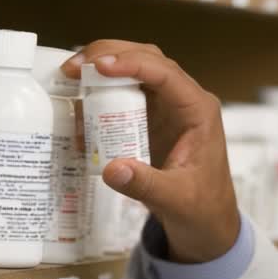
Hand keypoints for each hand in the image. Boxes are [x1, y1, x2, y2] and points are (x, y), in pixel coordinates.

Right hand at [63, 41, 238, 263]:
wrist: (207, 223)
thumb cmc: (201, 208)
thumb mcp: (175, 199)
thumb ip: (145, 185)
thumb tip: (111, 168)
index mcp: (199, 111)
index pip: (166, 73)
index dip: (131, 63)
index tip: (98, 67)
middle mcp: (184, 101)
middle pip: (148, 60)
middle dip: (109, 54)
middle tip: (72, 67)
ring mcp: (168, 108)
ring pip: (135, 70)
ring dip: (102, 67)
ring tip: (69, 76)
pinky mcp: (152, 119)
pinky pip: (125, 93)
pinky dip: (101, 92)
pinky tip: (80, 104)